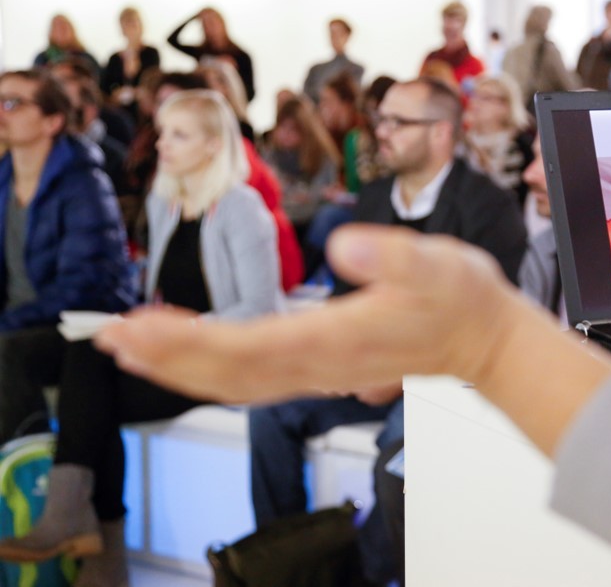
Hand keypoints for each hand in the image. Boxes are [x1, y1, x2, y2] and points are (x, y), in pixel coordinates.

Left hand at [94, 224, 522, 403]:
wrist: (482, 338)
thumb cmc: (459, 298)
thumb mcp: (436, 262)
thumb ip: (390, 255)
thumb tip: (343, 247)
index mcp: (336, 338)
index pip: (246, 347)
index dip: (188, 342)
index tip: (139, 328)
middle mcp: (320, 364)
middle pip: (228, 374)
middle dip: (167, 359)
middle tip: (110, 340)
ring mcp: (320, 371)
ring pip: (236, 381)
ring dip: (181, 367)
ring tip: (132, 348)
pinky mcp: (322, 366)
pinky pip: (254, 375)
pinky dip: (213, 367)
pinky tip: (192, 349)